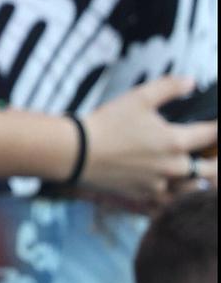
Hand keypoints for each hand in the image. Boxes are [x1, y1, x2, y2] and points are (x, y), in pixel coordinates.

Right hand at [80, 78, 217, 203]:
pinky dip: (175, 196)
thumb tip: (191, 82)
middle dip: (216, 162)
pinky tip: (174, 191)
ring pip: (191, 188)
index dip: (217, 127)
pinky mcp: (141, 195)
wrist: (75, 153)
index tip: (217, 125)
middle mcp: (172, 167)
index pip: (211, 134)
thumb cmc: (106, 124)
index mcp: (175, 142)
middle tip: (216, 157)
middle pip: (209, 170)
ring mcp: (157, 184)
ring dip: (198, 181)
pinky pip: (167, 200)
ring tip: (201, 177)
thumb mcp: (138, 97)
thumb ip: (169, 87)